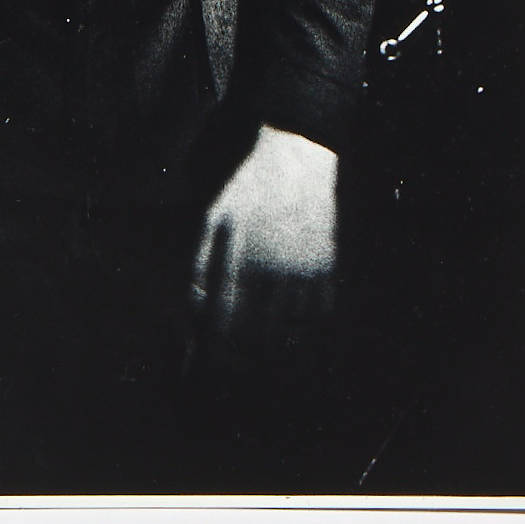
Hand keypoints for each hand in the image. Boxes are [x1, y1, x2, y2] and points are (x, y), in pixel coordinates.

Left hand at [191, 124, 337, 345]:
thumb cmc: (248, 191)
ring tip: (265, 350)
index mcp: (240, 260)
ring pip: (291, 331)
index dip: (217, 348)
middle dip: (246, 356)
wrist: (296, 161)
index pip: (225, 324)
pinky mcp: (329, 270)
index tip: (214, 357)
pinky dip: (308, 328)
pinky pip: (319, 317)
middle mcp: (273, 272)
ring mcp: (305, 273)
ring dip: (277, 345)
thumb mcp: (213, 218)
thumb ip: (200, 264)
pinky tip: (294, 327)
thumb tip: (195, 310)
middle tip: (239, 363)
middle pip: (259, 337)